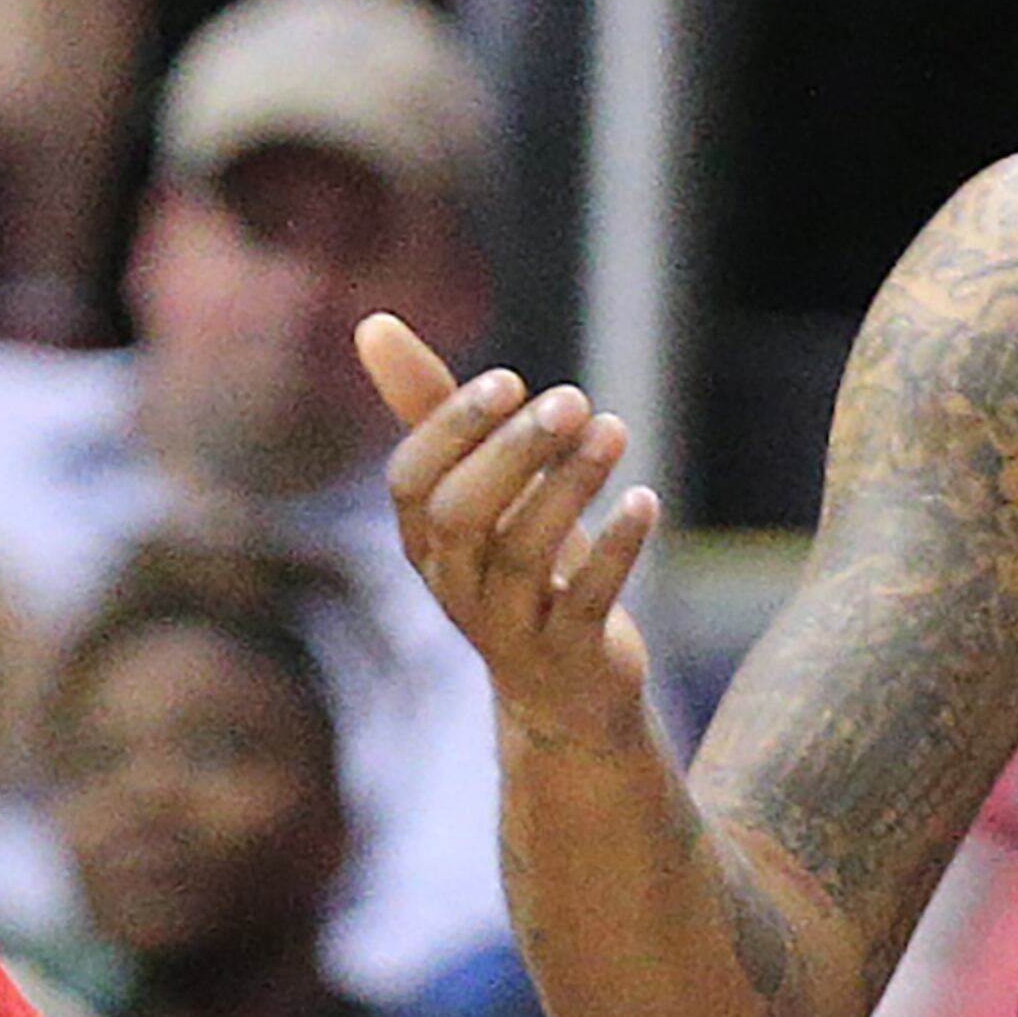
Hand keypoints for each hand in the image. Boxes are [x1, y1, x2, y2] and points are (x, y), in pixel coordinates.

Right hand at [360, 313, 657, 745]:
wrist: (564, 693)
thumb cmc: (517, 569)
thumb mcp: (478, 493)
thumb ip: (432, 414)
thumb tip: (372, 323)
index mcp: (424, 540)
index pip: (411, 480)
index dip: (452, 429)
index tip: (510, 380)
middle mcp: (454, 584)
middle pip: (462, 515)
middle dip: (514, 452)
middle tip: (573, 399)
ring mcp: (508, 625)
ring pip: (524, 555)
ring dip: (570, 487)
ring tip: (614, 430)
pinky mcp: (567, 654)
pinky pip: (585, 603)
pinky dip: (617, 550)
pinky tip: (645, 499)